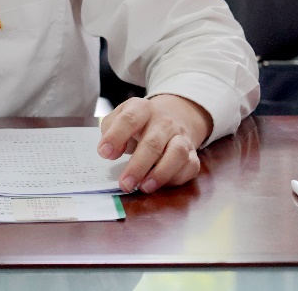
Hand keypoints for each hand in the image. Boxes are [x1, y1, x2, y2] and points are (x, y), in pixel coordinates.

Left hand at [97, 94, 212, 192]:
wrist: (173, 115)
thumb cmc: (139, 122)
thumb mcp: (120, 117)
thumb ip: (110, 131)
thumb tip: (110, 152)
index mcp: (142, 109)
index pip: (129, 120)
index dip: (116, 137)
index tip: (104, 153)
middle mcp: (164, 122)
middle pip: (153, 143)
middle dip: (138, 166)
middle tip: (125, 183)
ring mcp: (181, 137)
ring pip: (177, 154)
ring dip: (161, 174)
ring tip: (144, 187)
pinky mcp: (193, 153)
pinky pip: (190, 167)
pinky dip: (176, 178)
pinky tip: (160, 185)